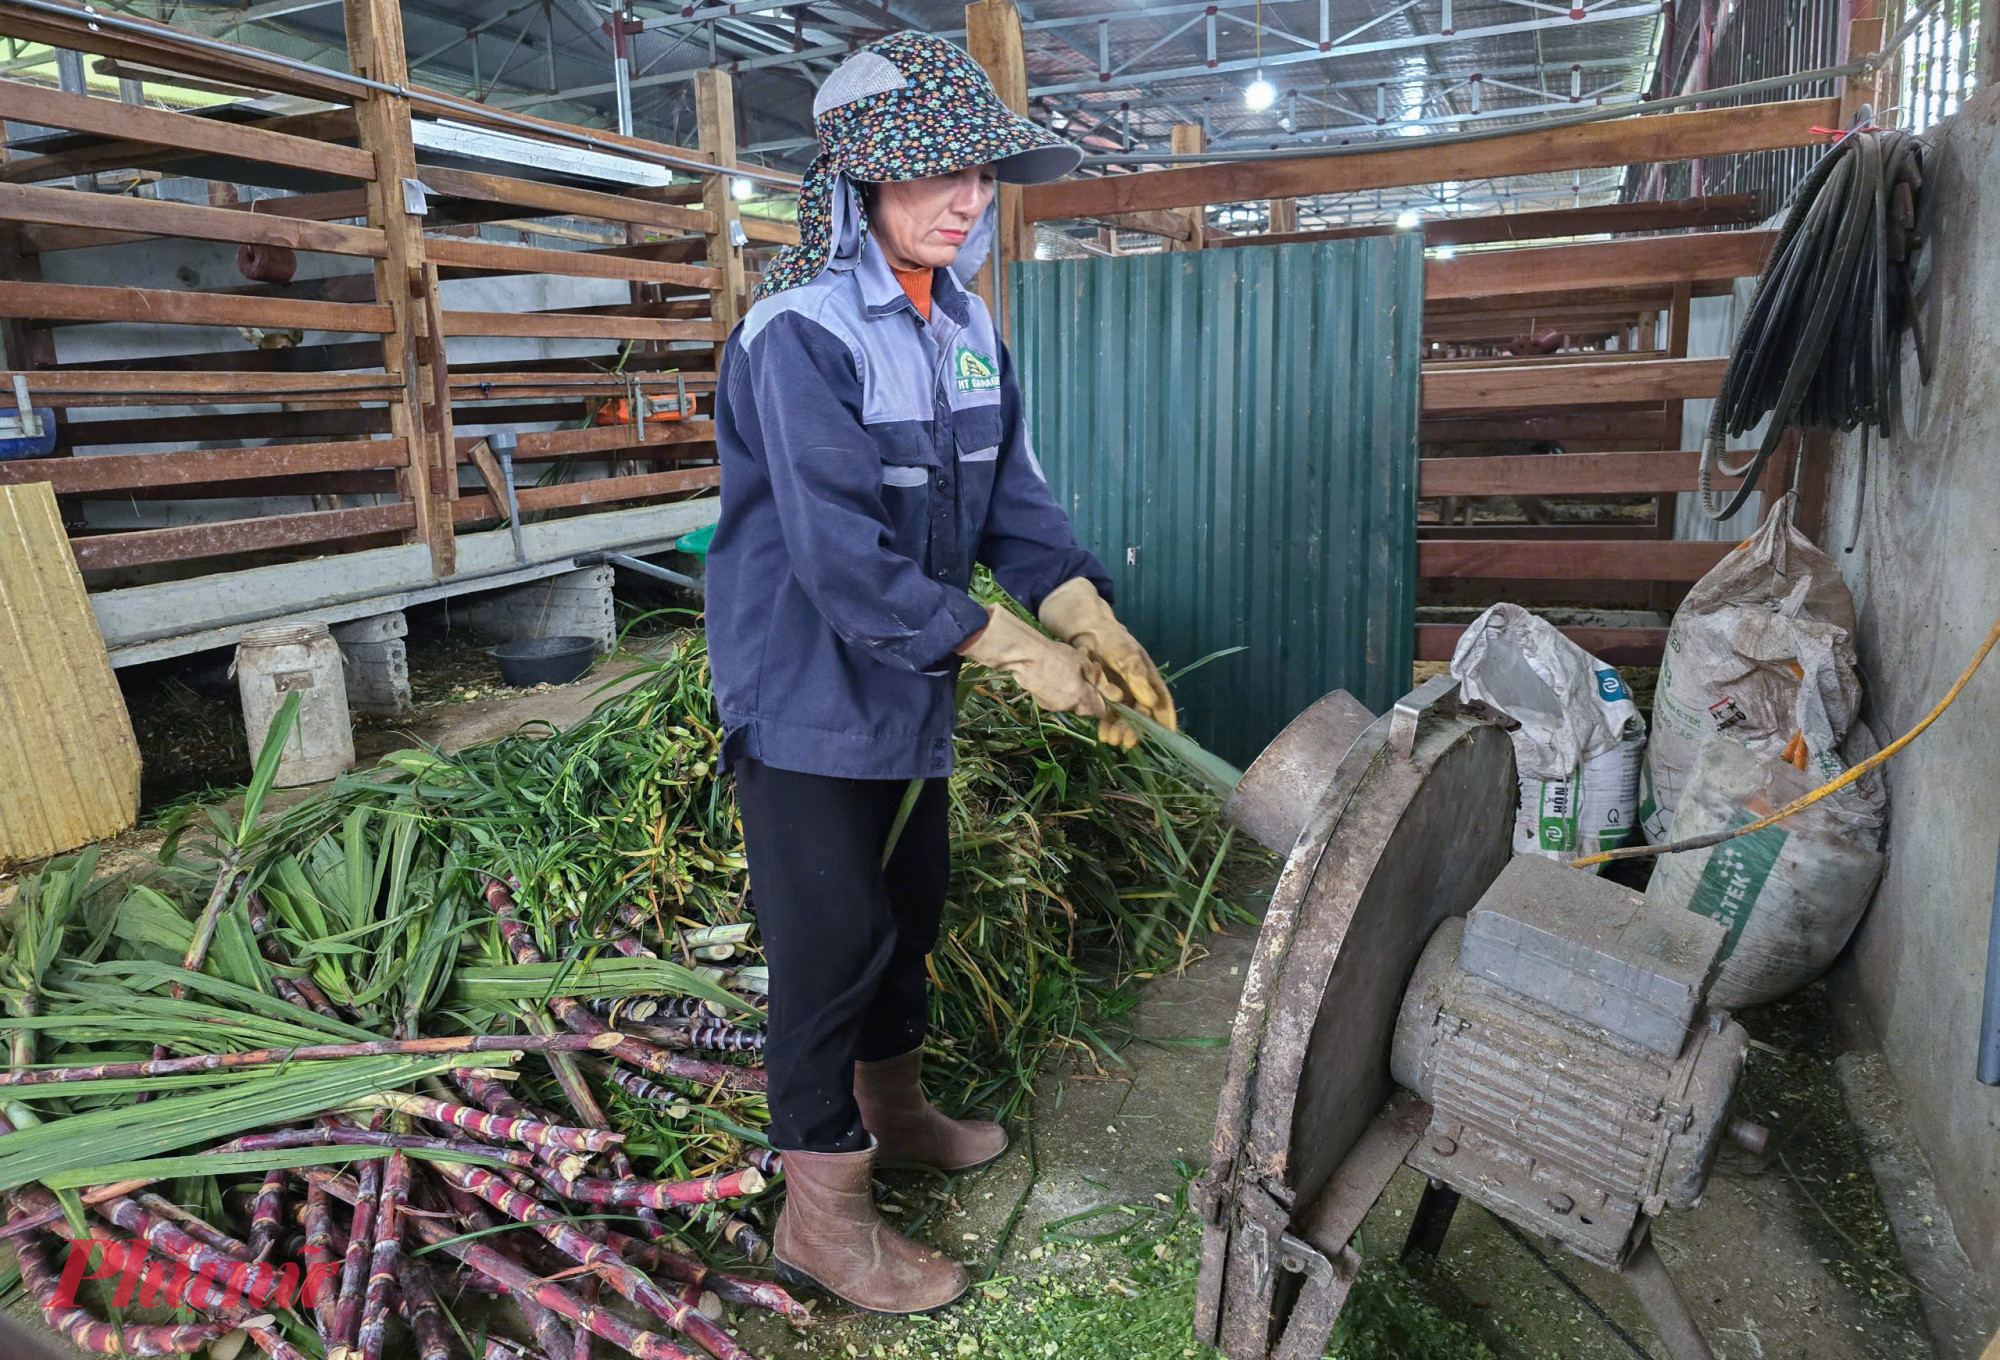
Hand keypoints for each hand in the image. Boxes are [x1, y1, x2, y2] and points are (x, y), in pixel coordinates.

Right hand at [957, 606, 1117, 733]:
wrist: (1025, 658)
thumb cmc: (1057, 656)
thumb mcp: (1084, 664)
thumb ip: (1101, 682)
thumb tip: (1119, 697)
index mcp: (1082, 698)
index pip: (1102, 712)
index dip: (1108, 705)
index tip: (1109, 694)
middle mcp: (1069, 707)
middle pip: (1087, 708)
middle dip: (1091, 696)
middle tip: (1088, 676)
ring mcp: (1054, 707)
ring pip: (1073, 704)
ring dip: (1076, 694)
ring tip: (1070, 674)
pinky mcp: (1043, 704)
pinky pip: (1059, 701)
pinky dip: (1062, 693)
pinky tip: (1056, 678)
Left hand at [1037, 579, 1175, 740]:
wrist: (1087, 633)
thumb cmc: (1113, 640)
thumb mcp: (1127, 656)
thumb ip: (1137, 678)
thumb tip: (1151, 703)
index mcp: (1149, 679)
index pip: (1162, 703)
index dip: (1166, 720)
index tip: (1167, 737)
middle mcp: (1138, 690)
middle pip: (1141, 715)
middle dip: (1136, 730)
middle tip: (1127, 742)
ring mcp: (1121, 694)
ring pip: (1124, 718)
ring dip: (1120, 730)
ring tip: (1111, 740)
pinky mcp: (1105, 696)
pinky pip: (1108, 714)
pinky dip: (1106, 725)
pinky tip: (1102, 734)